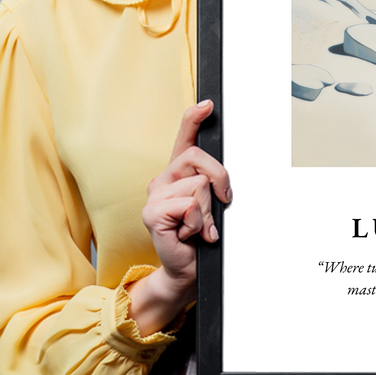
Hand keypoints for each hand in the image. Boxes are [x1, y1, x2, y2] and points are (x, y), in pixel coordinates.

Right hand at [127, 100, 231, 334]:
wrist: (187, 269)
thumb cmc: (200, 237)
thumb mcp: (211, 205)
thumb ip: (213, 185)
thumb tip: (223, 177)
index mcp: (178, 174)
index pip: (184, 138)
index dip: (194, 118)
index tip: (208, 104)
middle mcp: (163, 179)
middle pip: (199, 158)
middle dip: (220, 180)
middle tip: (221, 204)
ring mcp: (154, 195)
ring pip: (199, 185)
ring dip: (208, 211)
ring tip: (199, 227)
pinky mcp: (152, 213)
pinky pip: (189, 205)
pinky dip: (198, 223)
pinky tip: (189, 234)